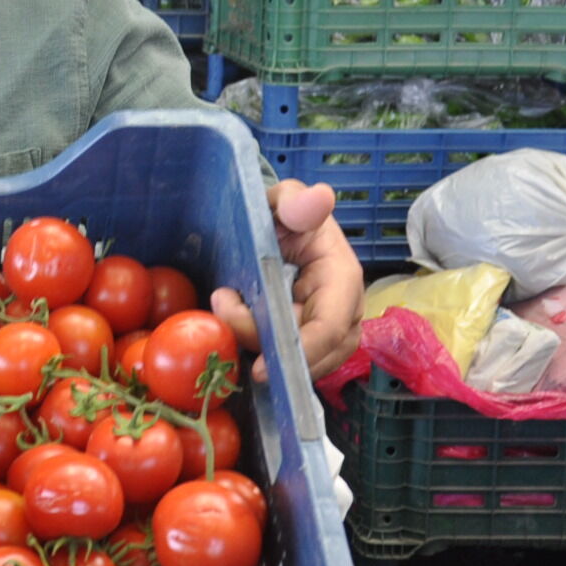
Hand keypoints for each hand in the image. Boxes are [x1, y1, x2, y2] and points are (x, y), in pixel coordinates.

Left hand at [208, 179, 362, 380]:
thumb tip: (319, 198)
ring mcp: (325, 331)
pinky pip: (284, 357)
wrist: (280, 228)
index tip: (262, 368)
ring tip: (226, 305)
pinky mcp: (305, 340)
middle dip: (262, 342)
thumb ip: (295, 201)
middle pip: (309, 354)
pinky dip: (257, 347)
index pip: (330, 330)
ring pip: (294, 361)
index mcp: (342, 279)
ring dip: (255, 343)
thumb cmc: (286, 215)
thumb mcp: (285, 200)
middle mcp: (342, 313)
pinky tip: (235, 325)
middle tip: (223, 307)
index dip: (300, 352)